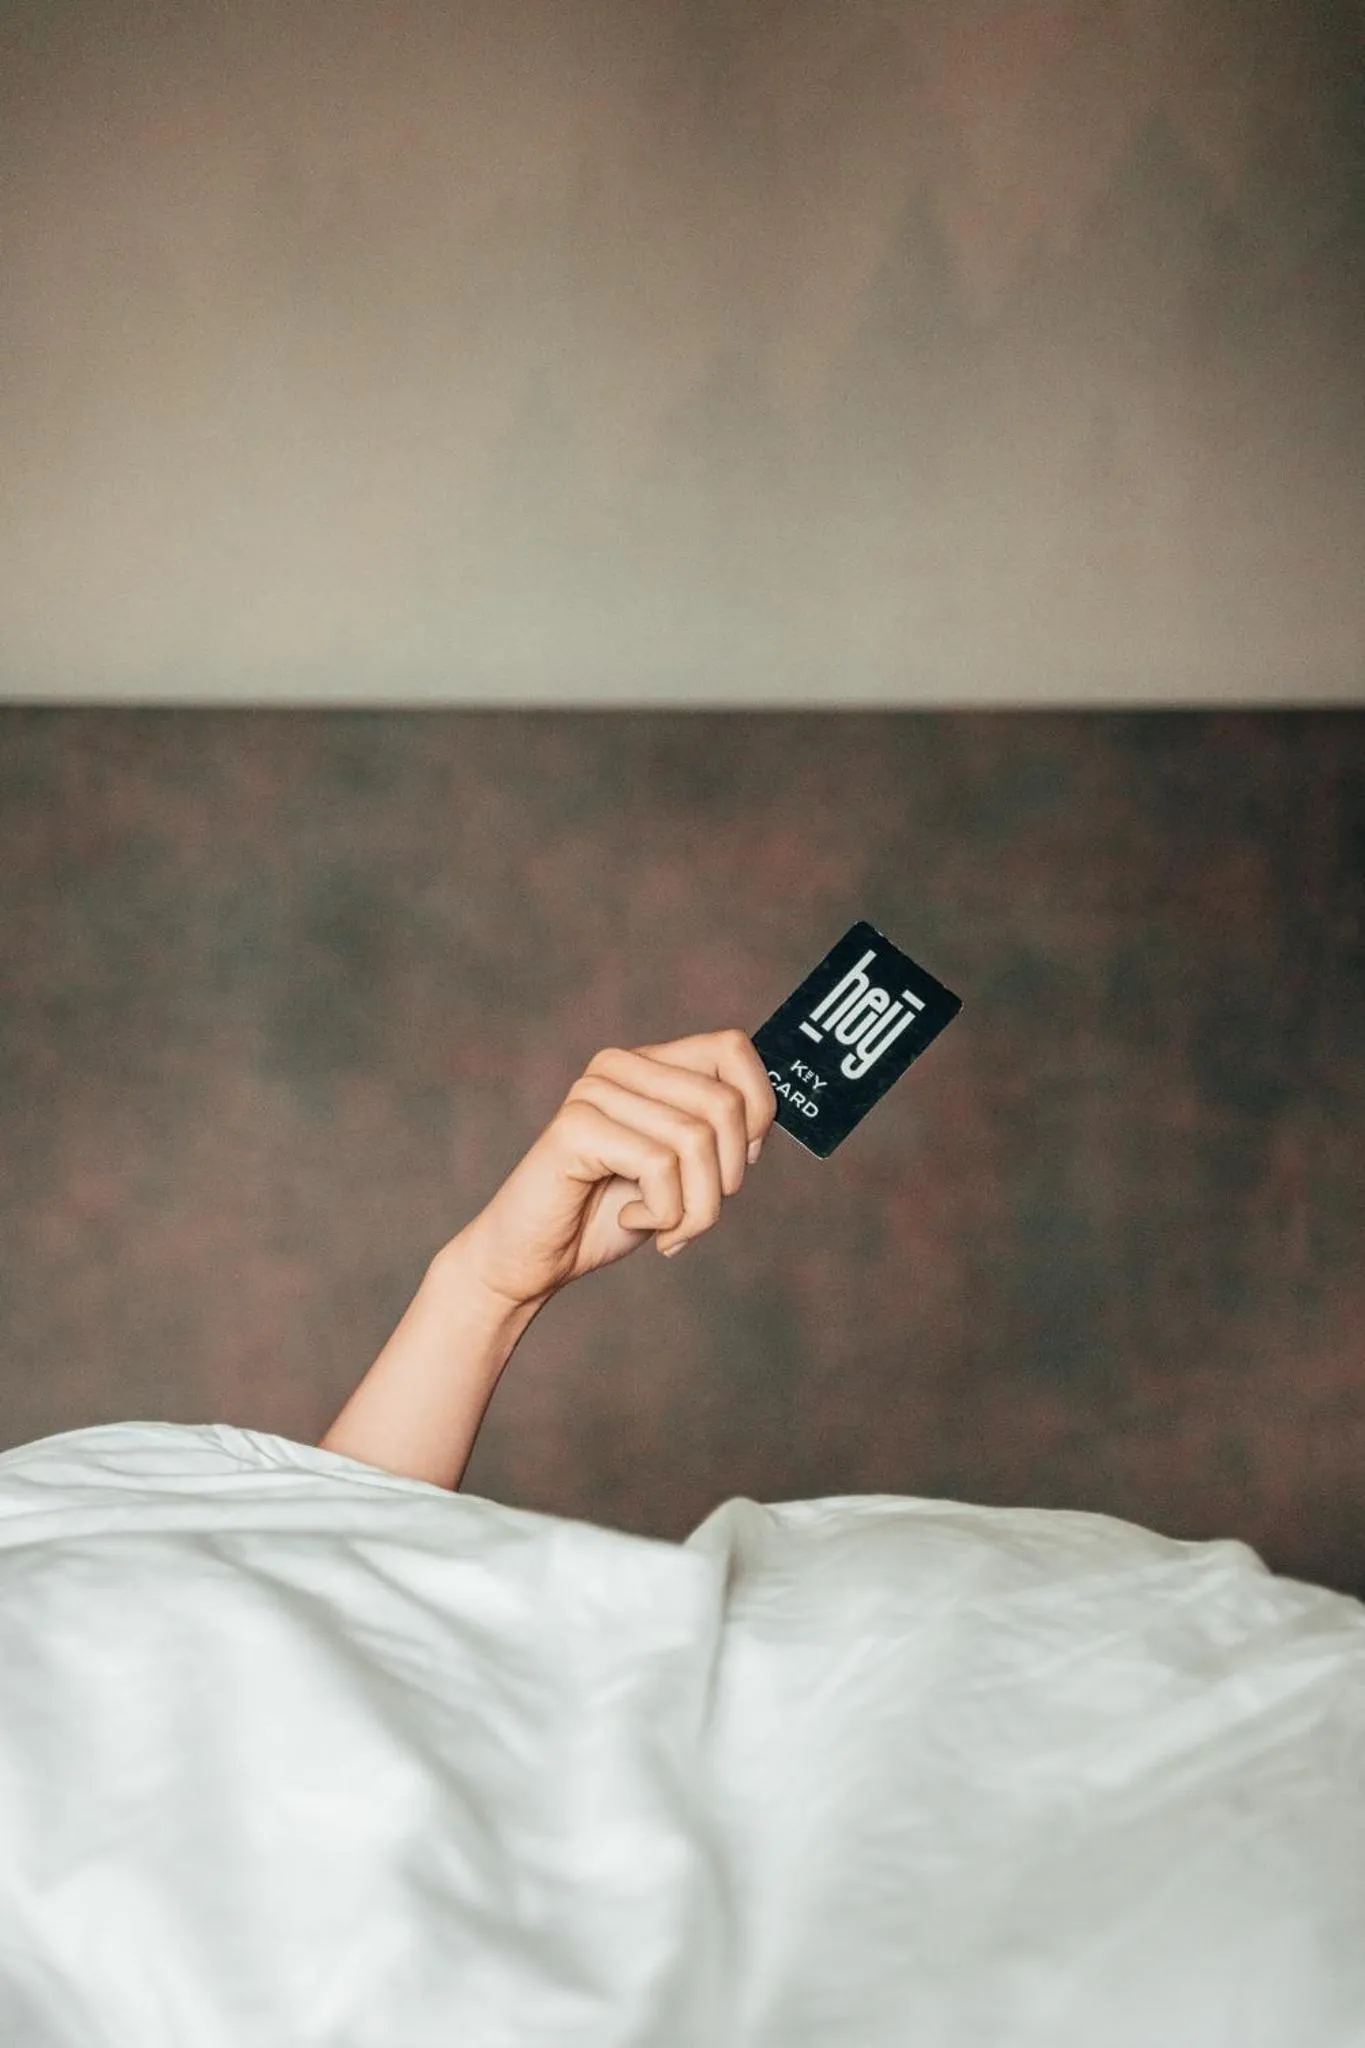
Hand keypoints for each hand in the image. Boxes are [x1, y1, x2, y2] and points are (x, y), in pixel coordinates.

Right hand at [453, 1029, 777, 1310]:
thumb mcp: (680, 1172)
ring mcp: (594, 1092)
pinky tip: (630, 1219)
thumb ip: (716, 1135)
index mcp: (648, 1063)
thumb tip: (768, 1121)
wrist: (531, 1262)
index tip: (740, 1162)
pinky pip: (659, 1166)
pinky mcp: (575, 1128)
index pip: (732, 1048)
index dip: (758, 1110)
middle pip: (724, 1105)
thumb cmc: (606, 1214)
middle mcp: (619, 1065)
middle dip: (726, 1179)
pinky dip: (661, 1212)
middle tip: (694, 1217)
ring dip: (697, 1208)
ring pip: (697, 1140)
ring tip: (668, 1229)